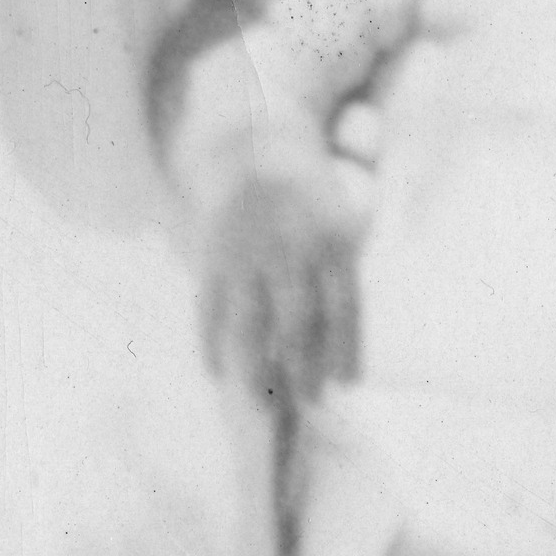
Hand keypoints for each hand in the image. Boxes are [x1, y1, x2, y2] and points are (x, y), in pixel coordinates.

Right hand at [197, 160, 361, 401]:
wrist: (255, 150)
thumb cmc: (308, 203)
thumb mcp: (339, 227)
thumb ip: (340, 278)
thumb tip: (339, 350)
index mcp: (332, 243)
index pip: (343, 307)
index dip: (345, 348)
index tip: (345, 384)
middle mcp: (291, 251)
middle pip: (298, 323)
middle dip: (303, 369)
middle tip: (307, 403)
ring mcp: (249, 255)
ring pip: (251, 325)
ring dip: (256, 369)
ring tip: (263, 405)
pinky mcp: (213, 257)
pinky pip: (210, 311)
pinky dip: (211, 345)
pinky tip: (216, 373)